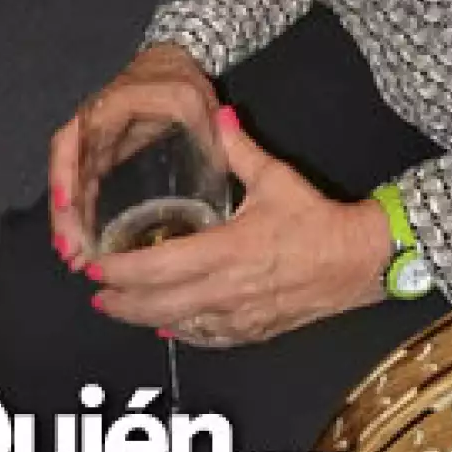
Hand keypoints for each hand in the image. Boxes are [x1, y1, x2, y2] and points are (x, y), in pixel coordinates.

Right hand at [48, 44, 222, 269]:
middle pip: (66, 164)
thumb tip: (222, 170)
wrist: (174, 60)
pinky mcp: (99, 149)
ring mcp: (93, 135)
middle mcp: (94, 118)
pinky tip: (83, 242)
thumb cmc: (185, 82)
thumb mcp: (198, 103)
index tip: (67, 205)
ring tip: (72, 256)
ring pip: (70, 176)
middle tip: (69, 250)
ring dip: (68, 216)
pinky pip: (81, 180)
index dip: (67, 172)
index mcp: (115, 103)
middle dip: (65, 209)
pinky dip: (79, 210)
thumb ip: (208, 132)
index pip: (77, 136)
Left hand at [85, 113, 393, 346]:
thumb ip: (239, 148)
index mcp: (227, 249)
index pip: (159, 267)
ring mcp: (237, 317)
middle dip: (119, 301)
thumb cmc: (316, 218)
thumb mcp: (276, 177)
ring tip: (117, 308)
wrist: (357, 261)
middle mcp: (225, 290)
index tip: (96, 264)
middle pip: (157, 305)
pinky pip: (203, 338)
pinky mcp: (250, 332)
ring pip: (176, 326)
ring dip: (141, 318)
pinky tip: (165, 325)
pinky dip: (178, 331)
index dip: (121, 270)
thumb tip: (218, 114)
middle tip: (95, 291)